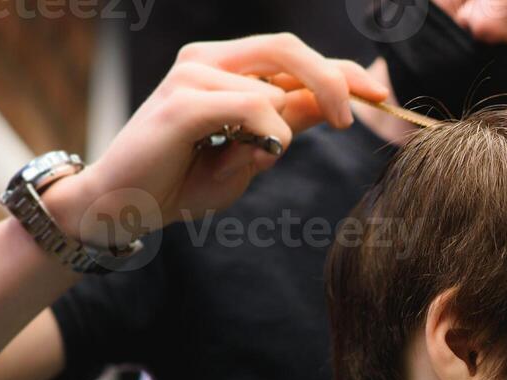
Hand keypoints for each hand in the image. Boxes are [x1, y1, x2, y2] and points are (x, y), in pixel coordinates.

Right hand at [42, 33, 387, 248]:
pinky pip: (252, 108)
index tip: (380, 95)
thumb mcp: (252, 153)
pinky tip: (253, 155)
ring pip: (273, 88)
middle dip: (332, 80)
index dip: (342, 71)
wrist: (126, 206)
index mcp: (227, 68)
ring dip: (280, 131)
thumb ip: (286, 125)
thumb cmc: (184, 181)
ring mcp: (193, 75)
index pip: (294, 56)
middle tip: (347, 121)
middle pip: (288, 48)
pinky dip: (265, 134)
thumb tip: (330, 107)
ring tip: (249, 160)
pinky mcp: (182, 101)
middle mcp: (209, 61)